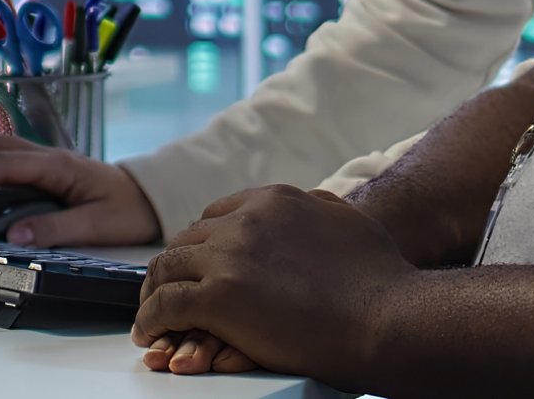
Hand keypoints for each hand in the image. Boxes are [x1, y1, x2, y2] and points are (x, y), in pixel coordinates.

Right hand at [0, 133, 159, 247]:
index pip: (7, 162)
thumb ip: (57, 228)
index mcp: (60, 165)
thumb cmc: (129, 209)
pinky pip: (5, 161)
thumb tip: (14, 236)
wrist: (152, 197)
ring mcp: (46, 162)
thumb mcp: (98, 224)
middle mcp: (49, 157)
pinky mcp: (46, 172)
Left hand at [132, 186, 413, 383]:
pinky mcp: (217, 297)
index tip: (198, 266)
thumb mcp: (349, 221)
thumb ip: (320, 208)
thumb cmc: (378, 279)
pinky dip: (150, 321)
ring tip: (151, 317)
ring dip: (153, 294)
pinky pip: (164, 306)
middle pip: (187, 240)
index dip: (203, 245)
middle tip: (166, 295)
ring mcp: (229, 256)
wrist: (384, 317)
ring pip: (165, 270)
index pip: (216, 216)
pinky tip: (149, 334)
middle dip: (175, 269)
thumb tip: (311, 202)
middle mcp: (247, 220)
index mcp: (276, 200)